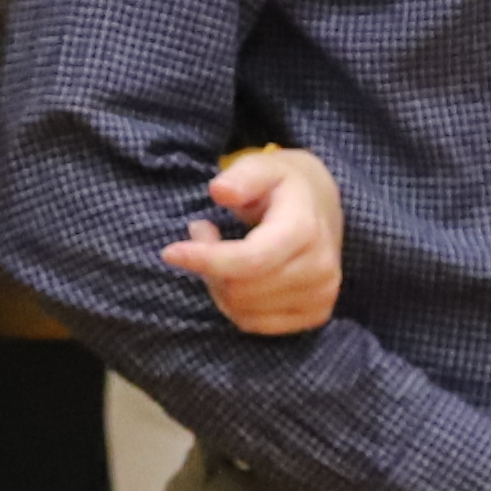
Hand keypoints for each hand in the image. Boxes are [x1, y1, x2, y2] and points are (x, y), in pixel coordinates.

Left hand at [163, 143, 344, 335]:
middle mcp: (320, 268)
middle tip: (204, 233)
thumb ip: (242, 176)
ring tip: (221, 251)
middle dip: (209, 266)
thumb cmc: (282, 186)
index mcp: (305, 230)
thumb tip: (220, 190)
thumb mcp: (263, 167)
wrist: (320, 207)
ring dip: (219, 285)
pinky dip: (234, 304)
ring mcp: (320, 295)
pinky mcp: (316, 314)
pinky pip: (254, 323)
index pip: (250, 261)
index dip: (206, 260)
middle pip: (240, 289)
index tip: (169, 252)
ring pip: (242, 310)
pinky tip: (237, 276)